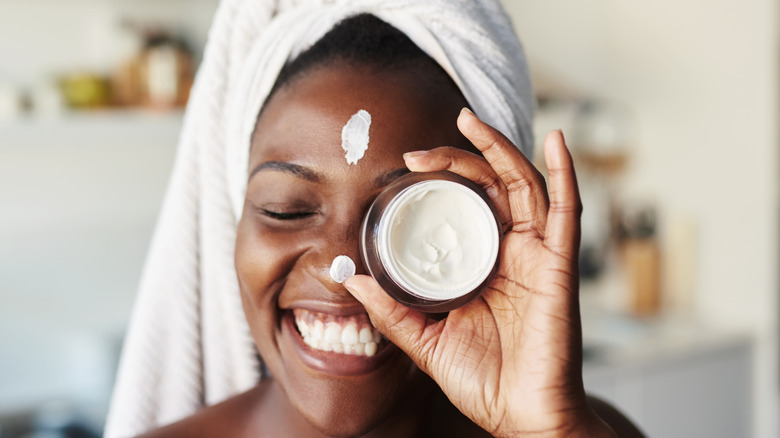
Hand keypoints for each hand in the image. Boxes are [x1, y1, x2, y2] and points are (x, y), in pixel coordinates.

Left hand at [344, 108, 614, 436]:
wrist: (521, 417)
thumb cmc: (483, 380)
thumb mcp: (425, 339)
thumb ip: (392, 309)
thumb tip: (351, 280)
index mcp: (482, 264)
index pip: (464, 206)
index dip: (439, 182)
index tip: (403, 170)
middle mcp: (511, 252)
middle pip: (490, 186)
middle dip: (458, 159)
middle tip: (418, 152)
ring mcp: (538, 255)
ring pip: (524, 185)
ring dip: (499, 149)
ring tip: (470, 120)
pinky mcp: (560, 266)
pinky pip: (567, 210)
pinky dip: (566, 171)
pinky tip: (556, 139)